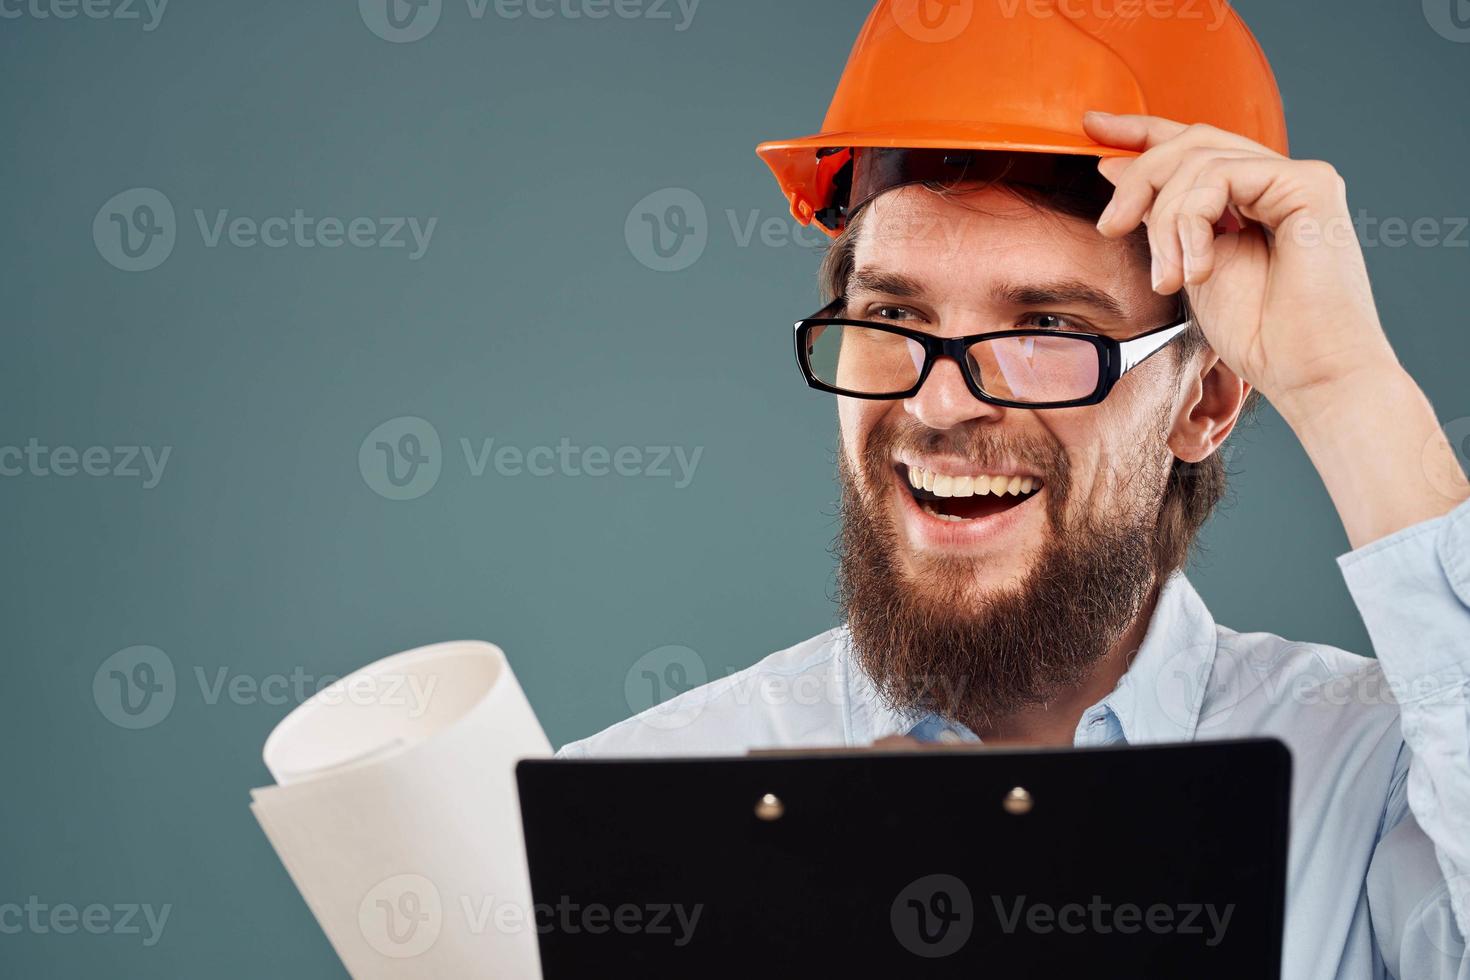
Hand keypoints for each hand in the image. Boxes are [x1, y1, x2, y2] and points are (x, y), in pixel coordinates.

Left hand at [1084, 111, 1396, 416]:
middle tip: (1110, 227)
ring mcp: (1297, 177)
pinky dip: (1192, 221)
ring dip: (1164, 221)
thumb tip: (1116, 166)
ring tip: (1168, 278)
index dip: (1140, 131)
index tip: (1092, 128)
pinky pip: (1222, 176)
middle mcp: (1276, 178)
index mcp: (1251, 195)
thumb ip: (1161, 213)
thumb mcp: (1187, 262)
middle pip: (1189, 142)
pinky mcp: (1311, 184)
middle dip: (1138, 178)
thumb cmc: (1260, 333)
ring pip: (1197, 160)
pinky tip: (1197, 270)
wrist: (1308, 373)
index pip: (1192, 144)